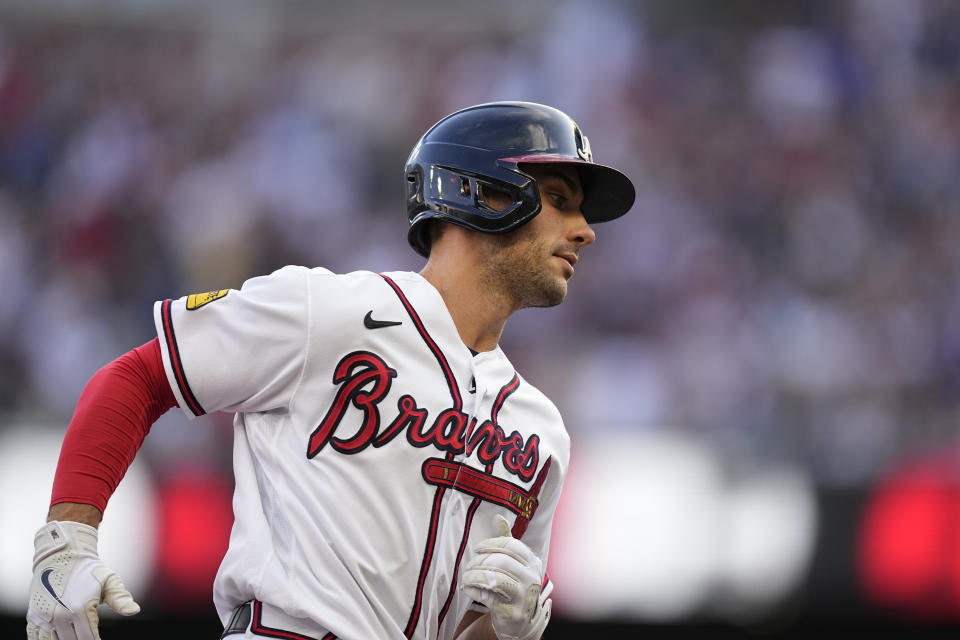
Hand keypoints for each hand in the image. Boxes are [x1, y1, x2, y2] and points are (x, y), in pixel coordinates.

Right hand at [26, 521, 139, 639]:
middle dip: (80, 639)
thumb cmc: (89, 569)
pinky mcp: (34, 616)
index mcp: (80, 609)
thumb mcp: (109, 580)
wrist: (62, 554)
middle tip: (88, 634)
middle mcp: (60, 615)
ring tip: (74, 634)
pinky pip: (36, 638)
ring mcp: (44, 617)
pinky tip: (57, 636)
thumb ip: (121, 598)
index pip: (89, 639)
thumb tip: (134, 611)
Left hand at [462, 515, 551, 639]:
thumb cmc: (513, 585)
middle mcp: (532, 578)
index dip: (490, 544)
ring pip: (494, 579)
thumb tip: (498, 517)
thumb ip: (506, 540)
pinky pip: (488, 597)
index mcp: (533, 562)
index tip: (477, 549)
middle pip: (500, 561)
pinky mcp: (513, 613)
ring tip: (466, 577)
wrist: (521, 621)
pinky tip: (469, 589)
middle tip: (468, 566)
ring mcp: (524, 597)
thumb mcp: (514, 562)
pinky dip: (474, 591)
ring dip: (474, 576)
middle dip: (479, 562)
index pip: (511, 545)